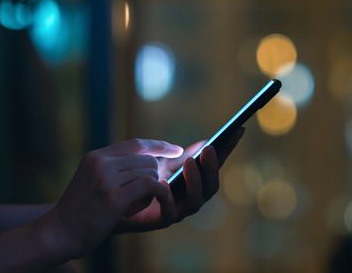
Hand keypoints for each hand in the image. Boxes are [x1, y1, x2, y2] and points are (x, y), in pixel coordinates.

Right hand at [43, 139, 182, 257]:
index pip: (136, 143)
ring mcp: (106, 178)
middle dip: (156, 175)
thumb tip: (150, 160)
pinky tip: (154, 202)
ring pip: (150, 171)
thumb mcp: (93, 179)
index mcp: (97, 156)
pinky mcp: (113, 197)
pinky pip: (150, 185)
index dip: (159, 145)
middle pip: (147, 159)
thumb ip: (116, 168)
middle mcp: (101, 162)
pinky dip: (159, 193)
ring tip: (139, 203)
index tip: (176, 149)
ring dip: (153, 188)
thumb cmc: (81, 209)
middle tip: (150, 192)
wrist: (59, 232)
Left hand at [114, 127, 244, 232]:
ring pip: (197, 200)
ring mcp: (178, 210)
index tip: (237, 130)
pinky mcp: (161, 220)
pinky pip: (171, 211)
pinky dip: (169, 197)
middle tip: (209, 148)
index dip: (227, 149)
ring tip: (190, 162)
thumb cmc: (138, 179)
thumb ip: (180, 155)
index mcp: (192, 182)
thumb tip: (203, 143)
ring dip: (196, 180)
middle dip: (212, 166)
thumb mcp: (161, 162)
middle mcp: (189, 197)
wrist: (114, 199)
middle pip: (211, 185)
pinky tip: (164, 182)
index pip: (214, 166)